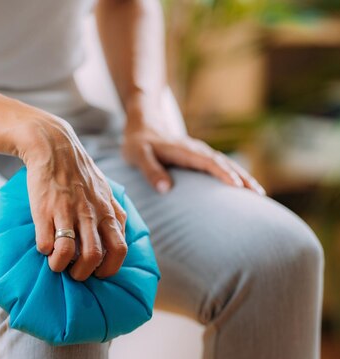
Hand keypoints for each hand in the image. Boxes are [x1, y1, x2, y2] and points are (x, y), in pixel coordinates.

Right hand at [16, 114, 127, 278]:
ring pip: (69, 253)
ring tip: (57, 264)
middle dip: (84, 273)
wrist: (53, 146)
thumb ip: (115, 216)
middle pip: (94, 256)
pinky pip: (45, 243)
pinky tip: (44, 246)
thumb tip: (121, 240)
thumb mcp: (106, 192)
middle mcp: (90, 214)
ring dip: (62, 266)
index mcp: (108, 212)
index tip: (99, 272)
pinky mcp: (44, 210)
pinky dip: (45, 252)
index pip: (119, 250)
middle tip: (75, 273)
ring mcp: (67, 212)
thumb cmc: (80, 173)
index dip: (110, 268)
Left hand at [121, 113, 265, 196]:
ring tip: (260, 194)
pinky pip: (221, 167)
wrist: (142, 124)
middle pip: (224, 163)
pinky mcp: (200, 159)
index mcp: (184, 150)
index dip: (223, 173)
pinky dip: (235, 176)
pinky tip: (245, 188)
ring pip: (227, 165)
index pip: (208, 162)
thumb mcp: (138, 156)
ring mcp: (200, 154)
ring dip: (244, 177)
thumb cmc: (138, 143)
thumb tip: (165, 188)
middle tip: (259, 195)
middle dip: (243, 177)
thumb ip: (150, 171)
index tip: (236, 186)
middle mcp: (196, 150)